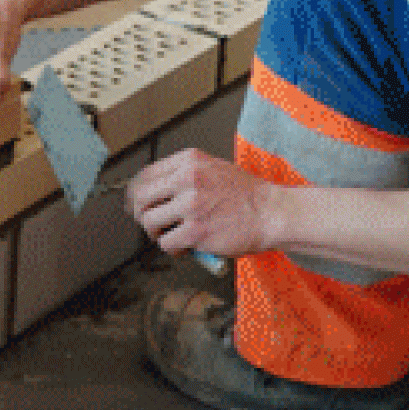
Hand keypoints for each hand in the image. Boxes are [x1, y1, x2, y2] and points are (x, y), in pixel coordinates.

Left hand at [127, 148, 274, 259]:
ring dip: (156, 233)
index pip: (145, 174)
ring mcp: (191, 205)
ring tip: (169, 236)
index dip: (136, 193)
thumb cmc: (246, 195)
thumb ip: (184, 175)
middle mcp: (187, 178)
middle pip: (140, 196)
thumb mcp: (213, 169)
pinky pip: (166, 242)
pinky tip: (184, 247)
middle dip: (139, 213)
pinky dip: (171, 248)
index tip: (136, 203)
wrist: (273, 213)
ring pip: (149, 221)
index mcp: (189, 161)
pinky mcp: (196, 231)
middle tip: (149, 224)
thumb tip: (155, 191)